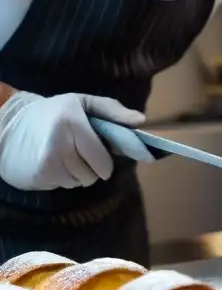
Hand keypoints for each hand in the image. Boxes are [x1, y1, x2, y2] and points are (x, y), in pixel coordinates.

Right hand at [0, 91, 153, 190]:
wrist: (8, 124)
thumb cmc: (53, 113)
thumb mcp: (82, 103)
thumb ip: (112, 111)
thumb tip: (140, 120)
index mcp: (72, 122)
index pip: (103, 160)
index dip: (105, 161)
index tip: (101, 155)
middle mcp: (59, 143)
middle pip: (93, 175)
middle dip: (93, 168)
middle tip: (80, 154)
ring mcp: (46, 162)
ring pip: (79, 182)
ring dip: (78, 174)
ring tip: (65, 156)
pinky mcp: (37, 175)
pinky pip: (63, 185)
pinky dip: (62, 177)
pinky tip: (51, 163)